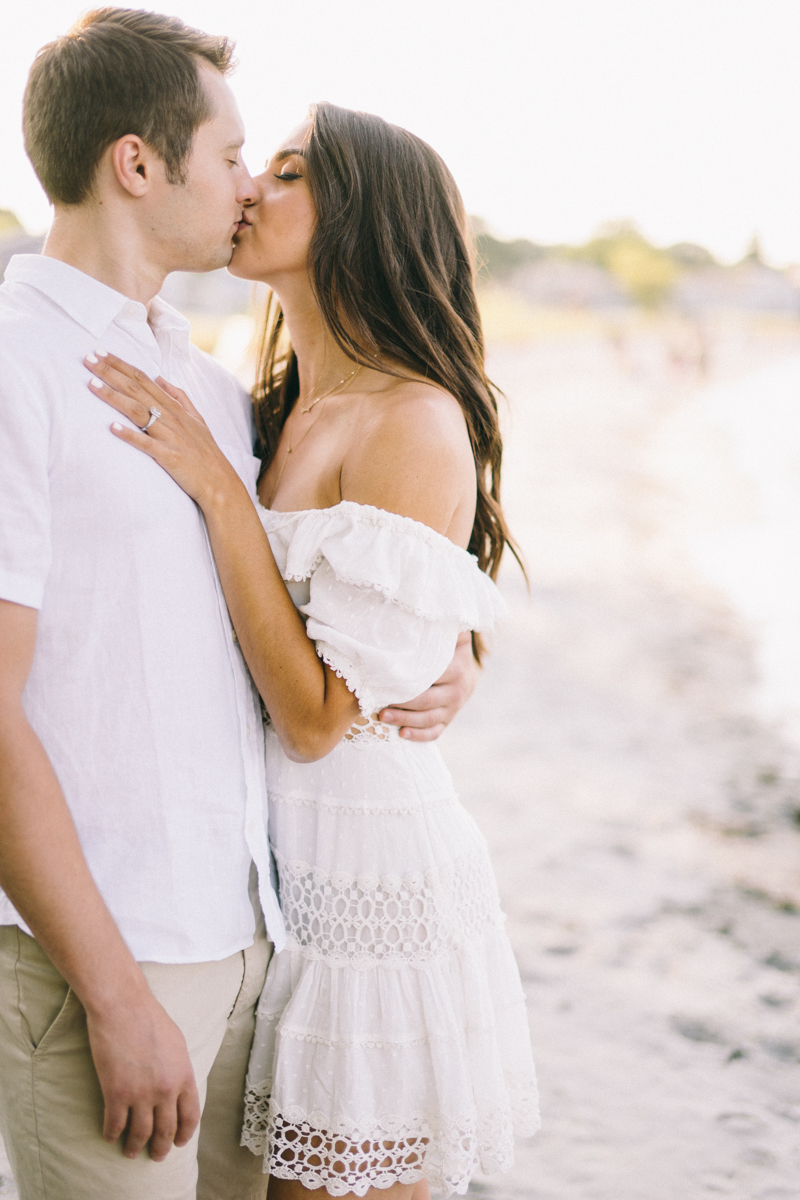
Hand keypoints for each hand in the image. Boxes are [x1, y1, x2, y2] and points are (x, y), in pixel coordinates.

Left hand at [84, 351, 237, 507]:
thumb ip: (179, 396)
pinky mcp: (169, 457)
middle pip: (136, 389)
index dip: (121, 365)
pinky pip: (146, 444)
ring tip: (91, 385)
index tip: (100, 353)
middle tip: (88, 359)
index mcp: (175, 407)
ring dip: (113, 397)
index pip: (144, 379)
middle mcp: (171, 417)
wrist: (220, 482)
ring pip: (137, 411)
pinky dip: (130, 435)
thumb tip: (160, 377)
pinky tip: (112, 427)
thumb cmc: (206, 452)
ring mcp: (170, 436)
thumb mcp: (196, 418)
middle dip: (111, 373)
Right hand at [85, 985, 200, 1161]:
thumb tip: (178, 1087)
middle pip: (166, 1130)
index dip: (184, 1134)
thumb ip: (179, 1069)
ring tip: (131, 1152)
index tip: (179, 1143)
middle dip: (161, 1148)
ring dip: (135, 1147)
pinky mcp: (116, 1093)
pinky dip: (113, 1134)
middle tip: (156, 1156)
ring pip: (140, 1133)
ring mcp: (140, 1094)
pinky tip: (111, 1137)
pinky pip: (115, 1124)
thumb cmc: (150, 1018)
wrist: (123, 1006)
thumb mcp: (178, 1043)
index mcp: (184, 1076)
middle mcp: (166, 1090)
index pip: (190, 1116)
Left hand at [379, 631, 477, 740]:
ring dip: (404, 720)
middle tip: (377, 702)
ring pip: (428, 719)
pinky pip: (435, 732)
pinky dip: (419, 736)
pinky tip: (402, 735)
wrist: (468, 669)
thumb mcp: (451, 635)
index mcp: (458, 669)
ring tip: (382, 717)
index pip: (431, 677)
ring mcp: (454, 708)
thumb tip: (433, 611)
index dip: (407, 679)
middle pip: (427, 701)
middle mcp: (459, 691)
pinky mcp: (449, 720)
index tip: (385, 678)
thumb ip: (443, 626)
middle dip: (401, 703)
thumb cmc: (449, 647)